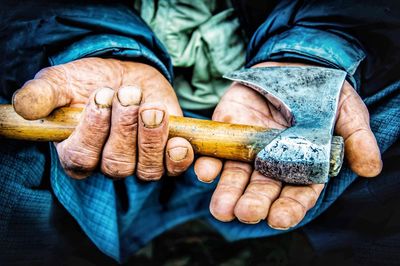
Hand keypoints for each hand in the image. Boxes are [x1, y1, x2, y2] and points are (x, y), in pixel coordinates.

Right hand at [13, 58, 193, 179]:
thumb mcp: (62, 82)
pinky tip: (179, 140)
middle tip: (127, 94)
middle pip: (116, 165)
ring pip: (146, 170)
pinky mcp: (166, 155)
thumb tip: (22, 107)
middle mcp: (108, 164)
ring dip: (151, 137)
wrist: (124, 74)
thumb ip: (43, 95)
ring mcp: (139, 162)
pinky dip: (178, 158)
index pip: (82, 158)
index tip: (101, 97)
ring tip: (151, 108)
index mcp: (77, 153)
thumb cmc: (90, 82)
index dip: (93, 131)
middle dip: (123, 128)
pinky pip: (173, 169)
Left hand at [194, 62, 381, 228]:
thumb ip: (358, 138)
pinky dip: (209, 161)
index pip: (297, 193)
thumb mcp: (348, 112)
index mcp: (302, 166)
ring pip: (236, 175)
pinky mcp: (229, 129)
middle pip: (262, 189)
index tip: (280, 218)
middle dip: (254, 202)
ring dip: (227, 191)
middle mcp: (273, 162)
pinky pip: (217, 148)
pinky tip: (205, 171)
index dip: (290, 207)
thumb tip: (372, 168)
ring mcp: (249, 147)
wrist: (294, 64)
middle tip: (245, 213)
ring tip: (222, 208)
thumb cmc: (324, 93)